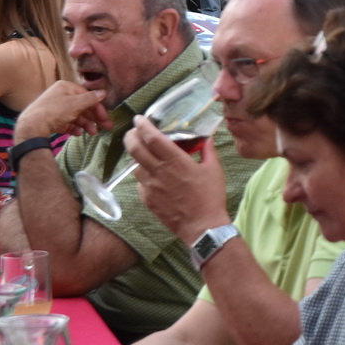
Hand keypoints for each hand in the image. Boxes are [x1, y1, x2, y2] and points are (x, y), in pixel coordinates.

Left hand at [13, 81, 108, 141]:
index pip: (87, 95)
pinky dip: (74, 127)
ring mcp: (55, 109)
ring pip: (76, 116)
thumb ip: (91, 98)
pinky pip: (67, 123)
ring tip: (92, 133)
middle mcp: (60, 96)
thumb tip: (104, 92)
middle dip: (94, 118)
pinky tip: (78, 133)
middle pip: (82, 106)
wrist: (32, 127)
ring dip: (86, 124)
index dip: (98, 106)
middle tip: (106, 127)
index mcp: (66, 87)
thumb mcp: (76, 103)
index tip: (105, 117)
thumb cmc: (55, 111)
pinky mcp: (51, 120)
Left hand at [126, 115, 229, 242]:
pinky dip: (144, 176)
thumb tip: (205, 137)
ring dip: (138, 157)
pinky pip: (140, 183)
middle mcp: (159, 172)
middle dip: (130, 136)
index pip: (152, 137)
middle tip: (133, 131)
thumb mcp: (214, 169)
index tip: (139, 118)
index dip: (143, 125)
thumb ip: (207, 149)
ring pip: (135, 166)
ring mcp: (150, 187)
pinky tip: (153, 176)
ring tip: (146, 155)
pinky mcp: (147, 200)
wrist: (202, 226)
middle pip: (135, 149)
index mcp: (176, 161)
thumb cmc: (210, 196)